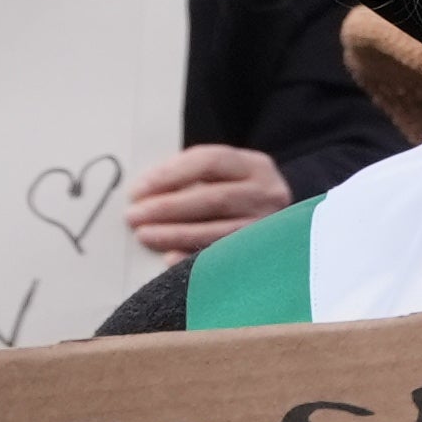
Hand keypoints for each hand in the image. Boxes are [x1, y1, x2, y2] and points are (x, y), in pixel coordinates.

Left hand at [120, 144, 295, 255]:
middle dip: (168, 207)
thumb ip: (193, 176)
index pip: (210, 161)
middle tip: (133, 216)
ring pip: (219, 230)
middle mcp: (268, 194)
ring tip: (144, 235)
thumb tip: (144, 191)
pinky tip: (169, 258)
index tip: (137, 190)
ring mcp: (269, 227)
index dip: (170, 174)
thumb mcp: (227, 176)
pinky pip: (224, 259)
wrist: (288, 225)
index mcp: (256, 166)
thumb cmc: (238, 196)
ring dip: (176, 234)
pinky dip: (194, 258)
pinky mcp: (264, 255)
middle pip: (214, 198)